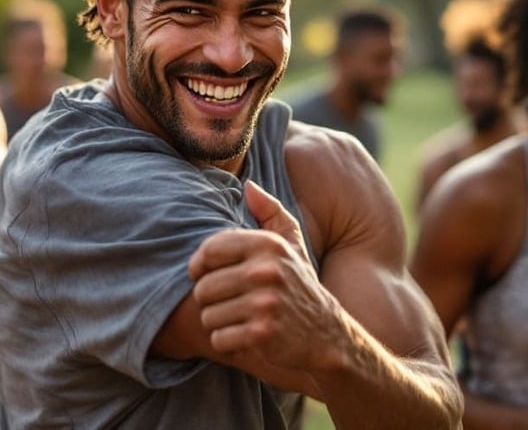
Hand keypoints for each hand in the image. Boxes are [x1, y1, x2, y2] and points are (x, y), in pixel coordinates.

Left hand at [188, 180, 339, 371]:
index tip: (203, 274)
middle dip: (209, 300)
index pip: (209, 250)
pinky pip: (219, 339)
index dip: (199, 265)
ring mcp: (264, 304)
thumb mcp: (291, 244)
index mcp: (267, 245)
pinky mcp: (262, 334)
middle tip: (228, 303)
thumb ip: (270, 211)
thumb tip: (248, 186)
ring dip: (218, 322)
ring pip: (208, 315)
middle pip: (203, 288)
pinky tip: (245, 337)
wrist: (327, 334)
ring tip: (239, 318)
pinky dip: (227, 342)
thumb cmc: (299, 284)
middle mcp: (265, 271)